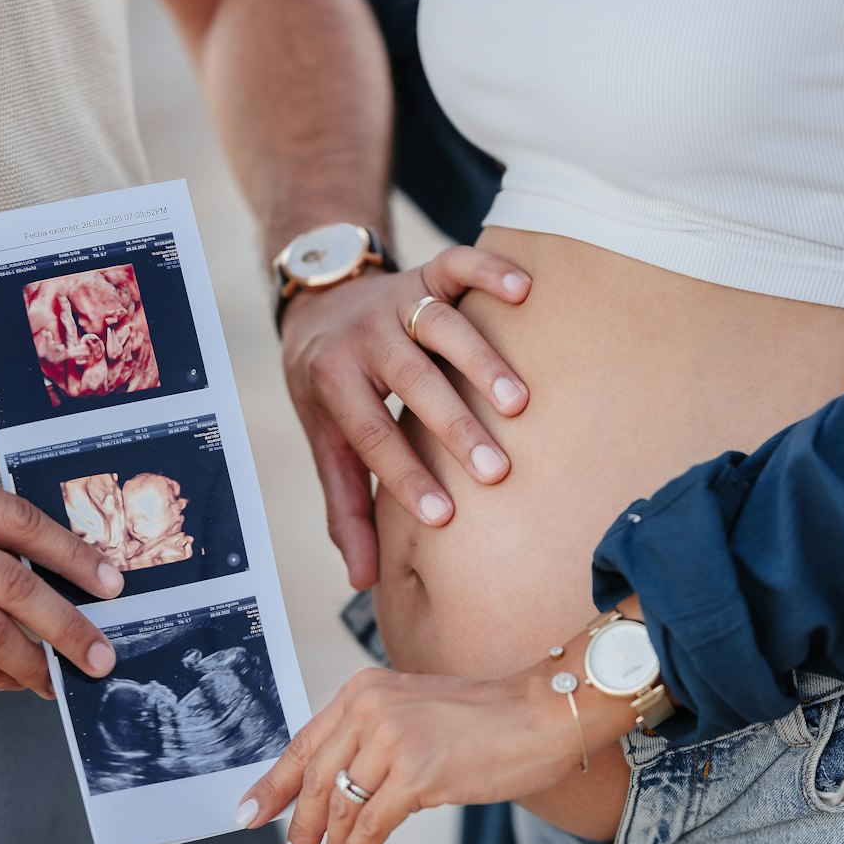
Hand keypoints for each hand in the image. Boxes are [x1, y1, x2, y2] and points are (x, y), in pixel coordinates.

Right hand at [0, 487, 122, 697]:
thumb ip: (0, 531)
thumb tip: (73, 568)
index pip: (24, 524)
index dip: (72, 555)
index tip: (113, 585)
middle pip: (13, 585)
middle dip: (63, 626)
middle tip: (99, 657)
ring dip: (25, 662)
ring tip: (55, 681)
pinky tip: (9, 679)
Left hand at [235, 664, 580, 843]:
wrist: (541, 712)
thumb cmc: (485, 718)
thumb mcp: (413, 712)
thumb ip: (372, 738)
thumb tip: (335, 792)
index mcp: (363, 690)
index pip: (304, 743)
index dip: (273, 783)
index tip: (248, 812)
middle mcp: (370, 709)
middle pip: (315, 778)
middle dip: (295, 824)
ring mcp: (392, 740)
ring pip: (341, 806)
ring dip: (329, 843)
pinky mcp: (417, 774)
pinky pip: (370, 825)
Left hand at [281, 247, 530, 588]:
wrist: (319, 300)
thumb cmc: (331, 388)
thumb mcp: (326, 443)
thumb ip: (346, 508)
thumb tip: (362, 581)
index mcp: (332, 382)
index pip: (371, 435)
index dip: (406, 477)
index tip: (445, 517)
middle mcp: (364, 338)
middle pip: (410, 380)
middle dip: (453, 426)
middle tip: (496, 472)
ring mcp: (397, 301)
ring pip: (439, 324)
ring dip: (480, 361)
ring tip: (519, 404)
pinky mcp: (425, 272)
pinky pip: (457, 263)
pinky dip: (489, 270)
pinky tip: (524, 291)